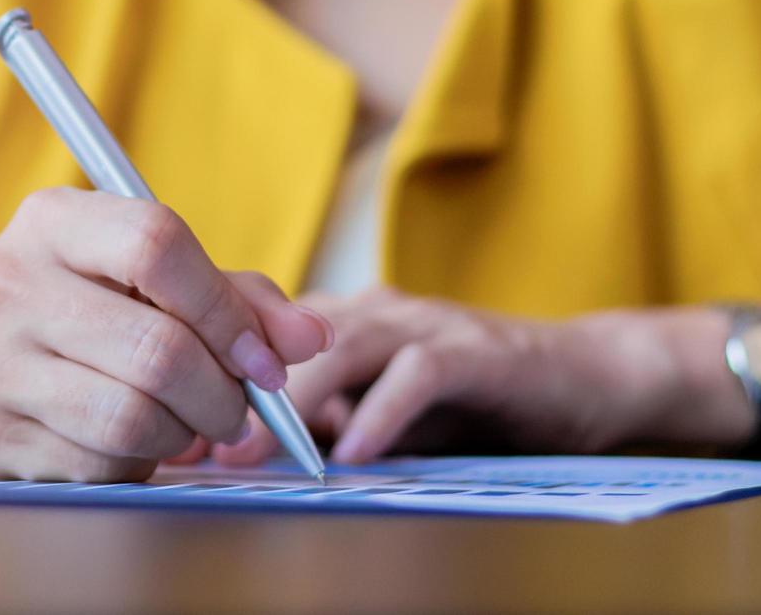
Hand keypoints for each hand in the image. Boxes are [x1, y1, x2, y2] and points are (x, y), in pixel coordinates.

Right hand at [0, 188, 331, 480]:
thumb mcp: (136, 277)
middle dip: (223, 394)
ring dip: (183, 435)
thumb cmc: (71, 311)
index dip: (227, 310)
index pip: (156, 244)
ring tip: (182, 426)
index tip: (262, 357)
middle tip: (236, 409)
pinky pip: (95, 466)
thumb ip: (231, 295)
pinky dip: (134, 464)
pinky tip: (123, 443)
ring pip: (132, 418)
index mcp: (48, 223)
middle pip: (157, 348)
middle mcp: (3, 284)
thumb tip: (311, 338)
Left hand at [197, 287, 681, 466]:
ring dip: (295, 399)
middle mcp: (376, 309)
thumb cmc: (473, 401)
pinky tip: (354, 451)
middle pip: (288, 334)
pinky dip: (381, 412)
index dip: (215, 370)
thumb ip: (323, 419)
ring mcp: (425, 323)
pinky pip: (416, 374)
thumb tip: (244, 447)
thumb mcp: (382, 413)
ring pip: (341, 345)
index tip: (177, 426)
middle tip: (201, 441)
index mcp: (343, 320)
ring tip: (259, 446)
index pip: (261, 332)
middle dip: (239, 387)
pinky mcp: (474, 349)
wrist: (582, 378)